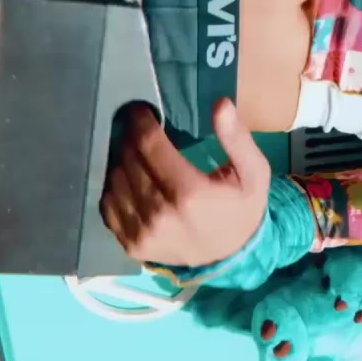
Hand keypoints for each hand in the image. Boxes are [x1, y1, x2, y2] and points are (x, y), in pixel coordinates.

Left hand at [101, 99, 270, 267]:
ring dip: (123, 162)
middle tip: (140, 130)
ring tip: (137, 155)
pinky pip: (108, 206)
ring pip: (115, 180)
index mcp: (188, 193)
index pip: (148, 144)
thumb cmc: (241, 207)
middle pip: (128, 159)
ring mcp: (142, 233)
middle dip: (132, 139)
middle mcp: (159, 214)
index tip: (140, 110)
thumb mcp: (254, 172)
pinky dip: (116, 189)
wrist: (234, 256)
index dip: (141, 121)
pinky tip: (131, 181)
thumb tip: (220, 104)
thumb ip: (236, 137)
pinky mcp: (131, 245)